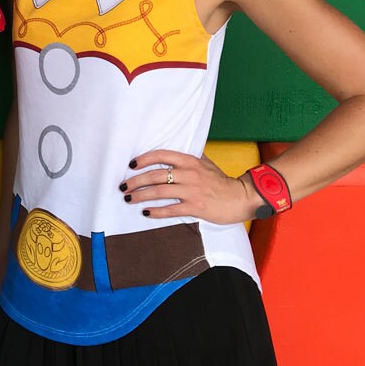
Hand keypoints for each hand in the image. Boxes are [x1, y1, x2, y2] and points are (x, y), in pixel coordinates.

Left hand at [121, 149, 255, 224]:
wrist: (241, 197)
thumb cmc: (221, 181)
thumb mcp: (205, 163)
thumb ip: (188, 158)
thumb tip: (172, 153)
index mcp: (189, 161)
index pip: (161, 155)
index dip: (144, 159)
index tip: (131, 165)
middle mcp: (188, 173)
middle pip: (155, 175)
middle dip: (135, 181)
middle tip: (123, 186)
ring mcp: (192, 190)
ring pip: (159, 192)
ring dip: (140, 195)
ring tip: (129, 198)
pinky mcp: (196, 207)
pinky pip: (171, 209)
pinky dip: (156, 211)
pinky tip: (146, 212)